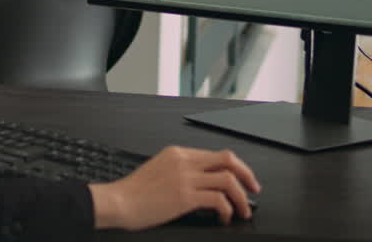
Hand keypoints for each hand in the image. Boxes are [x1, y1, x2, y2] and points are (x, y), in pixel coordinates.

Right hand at [89, 147, 260, 229]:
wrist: (118, 202)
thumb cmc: (133, 192)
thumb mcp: (158, 170)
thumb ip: (180, 169)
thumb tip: (203, 181)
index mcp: (177, 153)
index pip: (216, 154)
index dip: (235, 167)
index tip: (242, 180)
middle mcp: (183, 161)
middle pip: (228, 159)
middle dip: (247, 175)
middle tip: (253, 189)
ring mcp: (185, 177)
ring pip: (228, 179)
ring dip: (241, 197)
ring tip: (243, 210)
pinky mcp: (185, 196)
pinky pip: (218, 199)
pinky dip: (227, 209)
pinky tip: (224, 217)